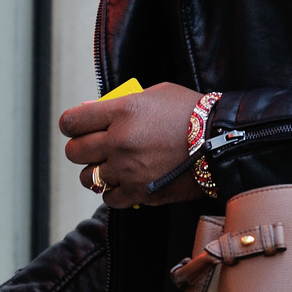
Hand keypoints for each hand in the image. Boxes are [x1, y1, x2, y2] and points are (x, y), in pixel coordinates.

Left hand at [59, 83, 203, 207]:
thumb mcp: (155, 94)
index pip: (72, 122)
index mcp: (122, 111)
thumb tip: (90, 110)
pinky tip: (124, 181)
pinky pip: (108, 198)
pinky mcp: (139, 192)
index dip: (70, 124)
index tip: (76, 126)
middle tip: (93, 146)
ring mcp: (128, 170)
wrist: (221, 141)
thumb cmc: (190, 111)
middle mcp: (119, 141)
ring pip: (88, 177)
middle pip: (75, 151)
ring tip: (111, 165)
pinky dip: (113, 191)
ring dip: (95, 171)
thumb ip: (121, 102)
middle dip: (80, 148)